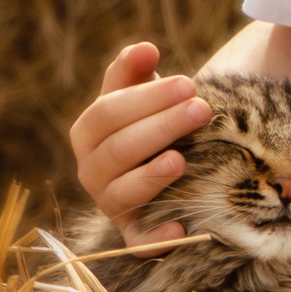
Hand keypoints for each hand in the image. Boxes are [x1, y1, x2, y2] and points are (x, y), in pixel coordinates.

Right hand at [68, 42, 212, 253]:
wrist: (163, 158)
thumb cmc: (149, 119)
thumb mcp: (140, 92)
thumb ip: (135, 70)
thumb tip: (145, 48)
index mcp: (88, 133)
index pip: (107, 114)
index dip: (146, 99)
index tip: (189, 83)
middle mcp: (92, 171)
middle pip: (118, 151)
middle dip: (160, 128)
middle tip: (201, 108)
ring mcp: (111, 204)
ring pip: (121, 194)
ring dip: (150, 178)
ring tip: (181, 160)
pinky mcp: (134, 232)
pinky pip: (137, 242)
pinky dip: (155, 239)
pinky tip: (180, 226)